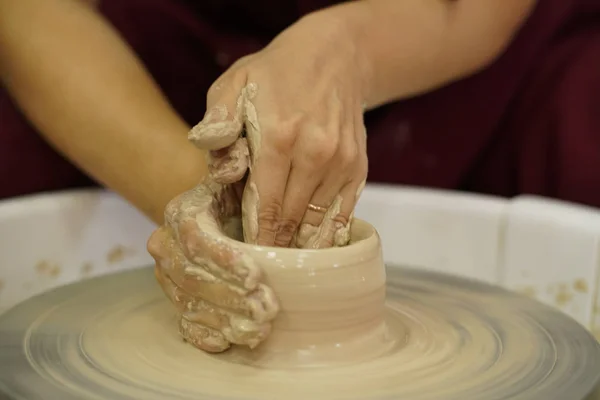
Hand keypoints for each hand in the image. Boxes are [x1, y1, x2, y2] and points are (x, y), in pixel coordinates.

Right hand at [147, 132, 278, 352]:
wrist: (217, 216)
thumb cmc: (236, 193)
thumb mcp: (237, 171)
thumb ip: (233, 159)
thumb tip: (231, 161)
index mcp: (181, 214)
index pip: (197, 240)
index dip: (224, 259)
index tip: (255, 275)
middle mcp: (167, 247)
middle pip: (193, 278)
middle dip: (231, 297)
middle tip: (267, 309)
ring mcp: (170, 278)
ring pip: (191, 304)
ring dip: (225, 320)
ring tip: (259, 329)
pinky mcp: (178, 300)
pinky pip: (185, 323)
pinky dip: (205, 335)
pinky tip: (228, 343)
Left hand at [189, 13, 368, 248]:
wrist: (336, 56)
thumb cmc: (278, 72)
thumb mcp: (235, 82)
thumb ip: (218, 122)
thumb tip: (218, 169)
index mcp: (280, 136)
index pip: (265, 204)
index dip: (255, 236)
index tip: (245, 256)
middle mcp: (316, 153)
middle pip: (291, 218)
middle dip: (274, 243)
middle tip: (260, 264)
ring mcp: (342, 162)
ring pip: (317, 220)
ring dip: (299, 243)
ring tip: (284, 261)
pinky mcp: (358, 167)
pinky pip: (342, 213)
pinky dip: (327, 233)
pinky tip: (313, 246)